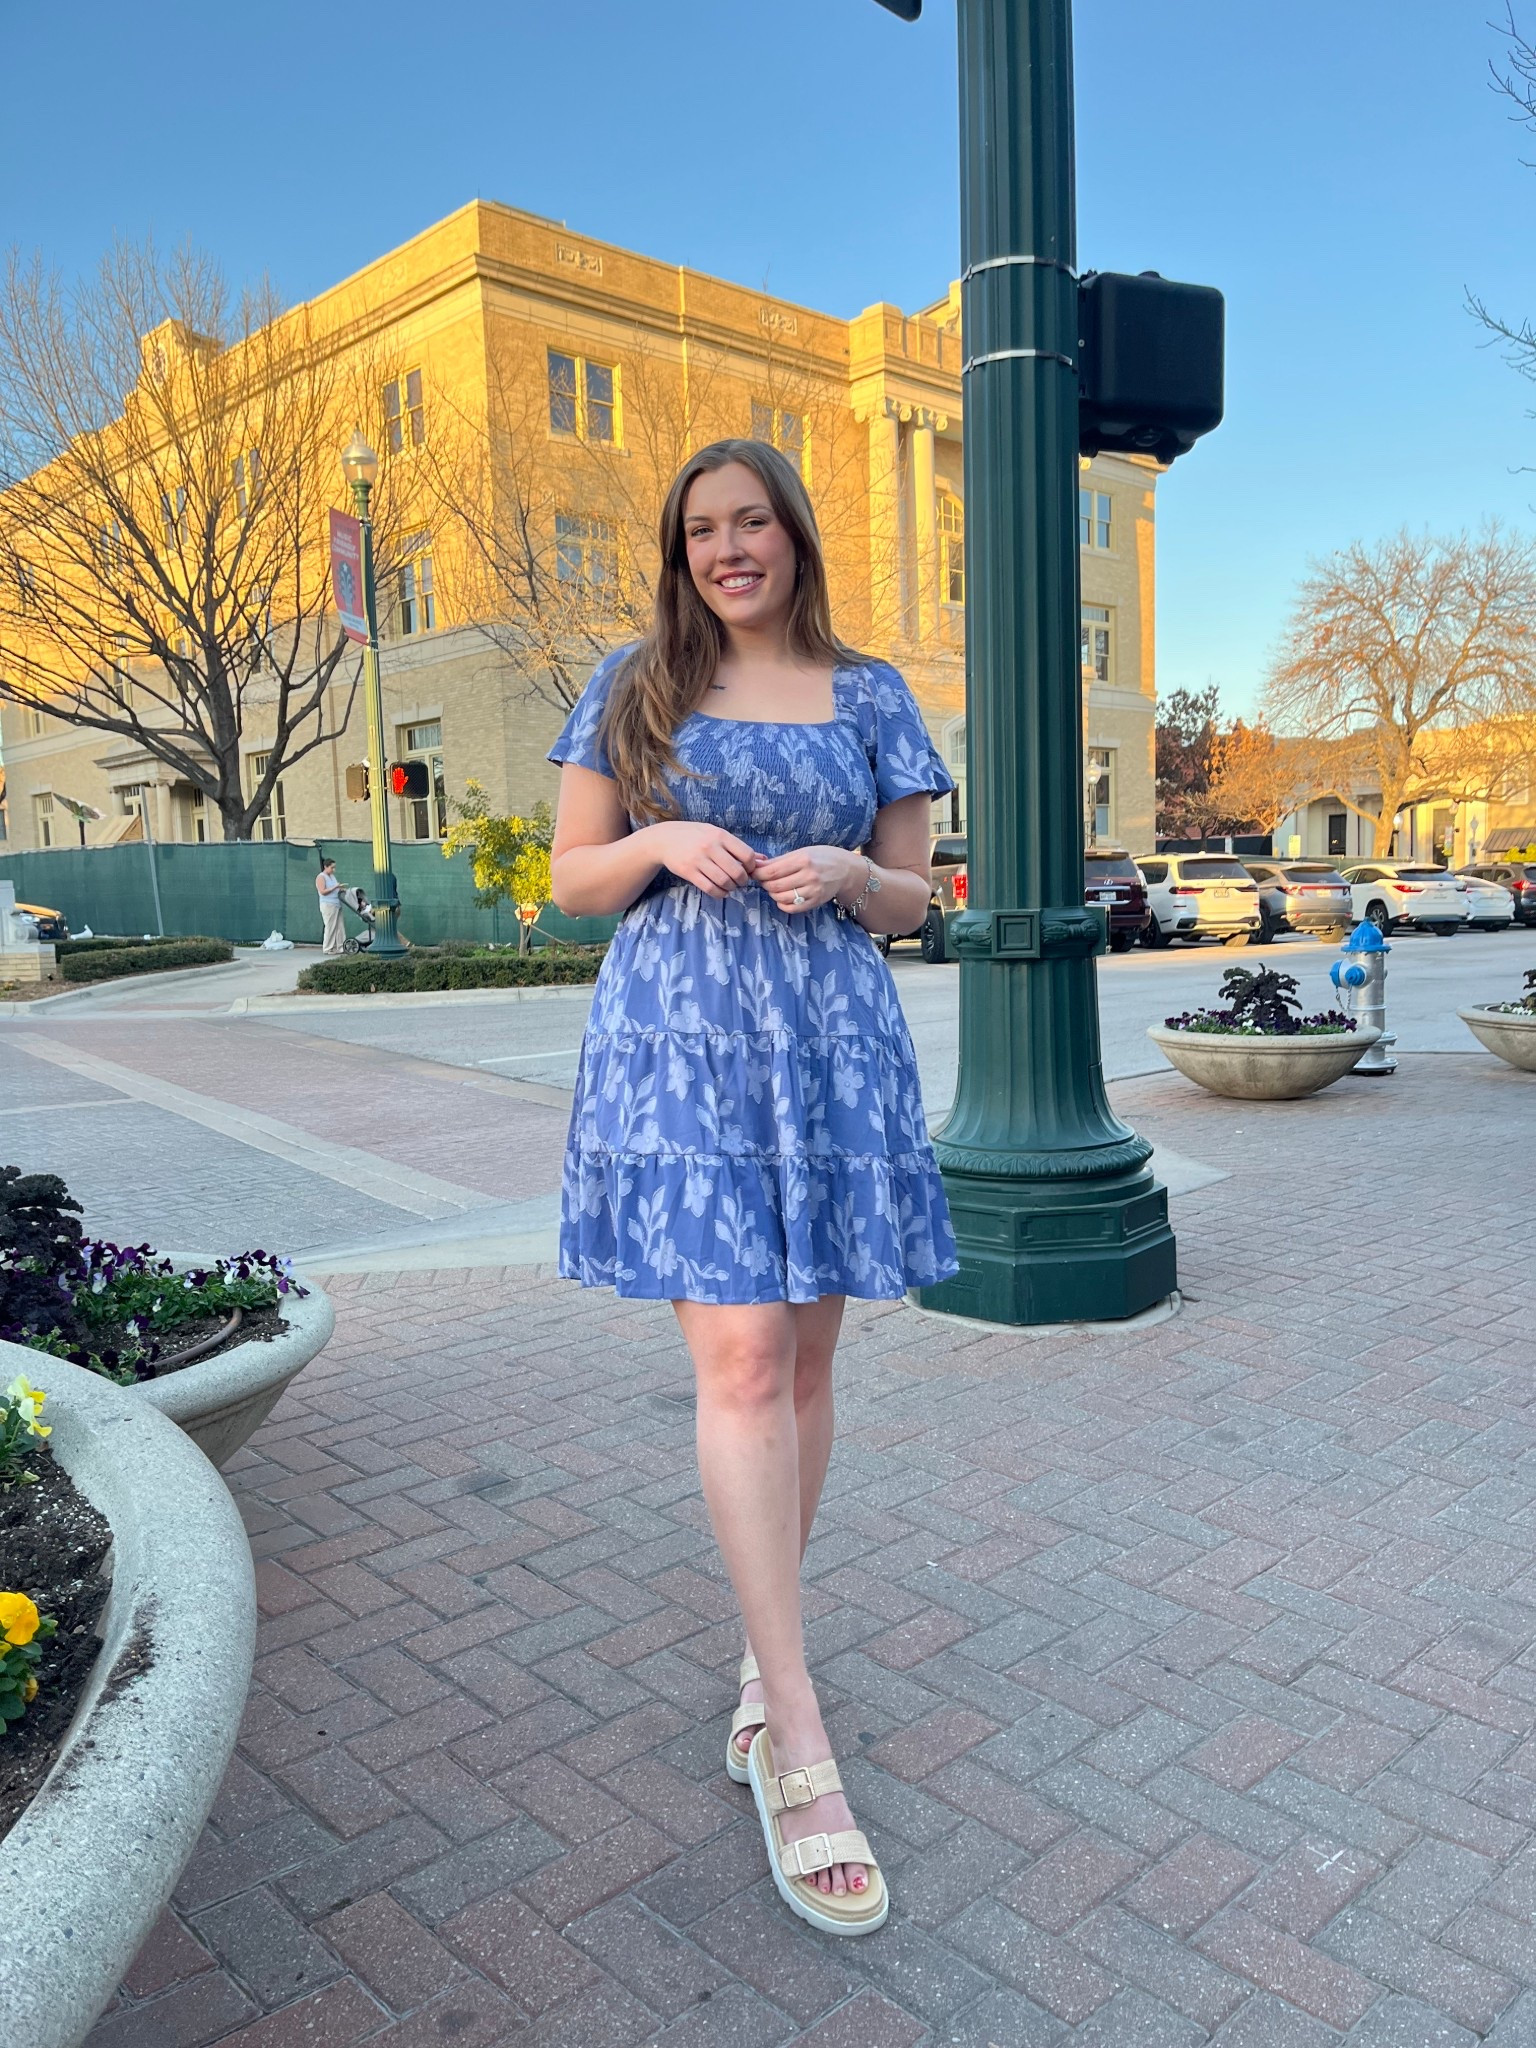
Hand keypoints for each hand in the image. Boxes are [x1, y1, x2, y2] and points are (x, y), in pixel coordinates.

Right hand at [644, 821, 758, 898]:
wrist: (665, 839)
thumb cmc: (696, 836)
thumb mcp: (716, 834)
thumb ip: (738, 847)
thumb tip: (763, 860)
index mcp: (720, 835)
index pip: (746, 854)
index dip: (751, 867)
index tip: (748, 870)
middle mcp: (710, 846)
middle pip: (736, 871)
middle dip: (742, 881)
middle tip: (740, 882)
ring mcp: (698, 860)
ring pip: (724, 881)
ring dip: (731, 888)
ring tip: (730, 886)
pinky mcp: (688, 872)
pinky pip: (710, 888)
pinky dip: (719, 893)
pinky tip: (721, 891)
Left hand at [753, 845, 862, 914]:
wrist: (845, 870)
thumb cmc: (822, 857)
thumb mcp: (802, 852)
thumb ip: (780, 860)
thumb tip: (757, 865)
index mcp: (803, 860)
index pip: (772, 871)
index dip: (759, 873)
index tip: (754, 872)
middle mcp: (809, 876)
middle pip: (774, 886)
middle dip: (764, 884)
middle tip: (764, 880)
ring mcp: (813, 891)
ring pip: (781, 898)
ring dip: (772, 894)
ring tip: (774, 887)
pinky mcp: (815, 902)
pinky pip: (791, 908)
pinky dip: (782, 904)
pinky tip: (783, 897)